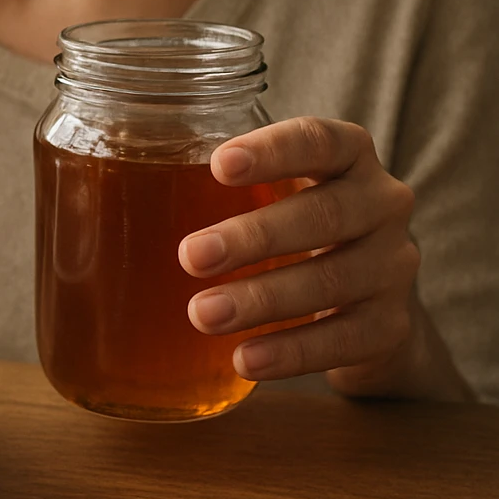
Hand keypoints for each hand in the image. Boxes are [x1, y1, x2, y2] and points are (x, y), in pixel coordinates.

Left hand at [178, 117, 472, 400]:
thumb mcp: (269, 192)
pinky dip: (292, 351)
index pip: (319, 140)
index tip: (218, 166)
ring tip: (202, 315)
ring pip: (333, 280)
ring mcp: (394, 267)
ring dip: (263, 300)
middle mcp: (382, 203)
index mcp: (348, 156)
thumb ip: (209, 183)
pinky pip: (346, 340)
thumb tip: (104, 194)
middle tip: (189, 258)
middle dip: (254, 237)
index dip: (273, 151)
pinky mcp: (393, 326)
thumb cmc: (293, 227)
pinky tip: (245, 358)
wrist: (363, 302)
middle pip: (325, 214)